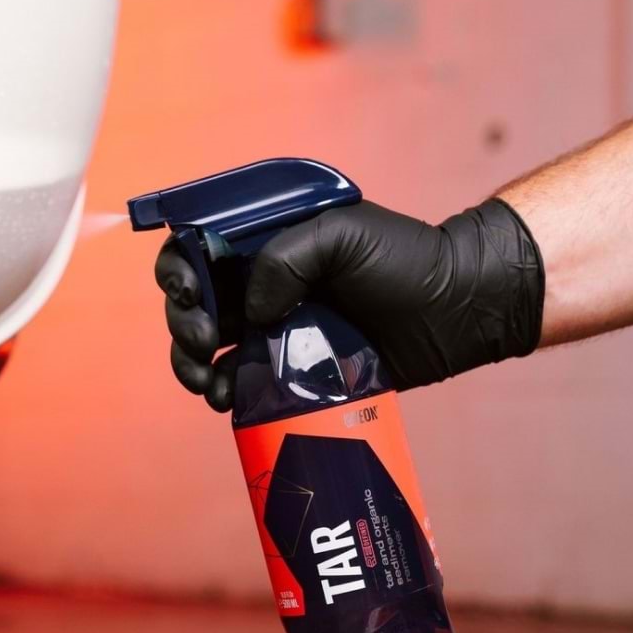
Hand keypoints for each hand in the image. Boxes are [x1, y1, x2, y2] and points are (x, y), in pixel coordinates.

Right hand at [155, 198, 543, 410]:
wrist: (454, 313)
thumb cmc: (405, 262)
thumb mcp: (343, 235)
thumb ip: (285, 259)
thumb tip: (249, 312)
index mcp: (265, 243)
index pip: (199, 248)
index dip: (178, 270)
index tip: (188, 294)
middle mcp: (261, 284)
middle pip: (194, 302)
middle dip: (184, 323)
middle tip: (206, 339)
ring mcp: (274, 329)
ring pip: (207, 347)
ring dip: (192, 364)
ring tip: (207, 381)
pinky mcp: (290, 371)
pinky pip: (241, 381)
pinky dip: (223, 390)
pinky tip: (227, 397)